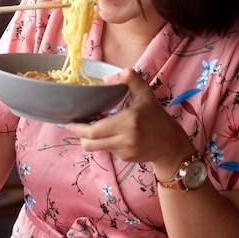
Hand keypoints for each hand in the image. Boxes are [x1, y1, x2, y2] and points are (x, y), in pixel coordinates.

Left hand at [64, 68, 193, 169]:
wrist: (171, 144)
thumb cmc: (156, 115)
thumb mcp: (145, 93)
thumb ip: (130, 78)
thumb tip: (107, 79)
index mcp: (128, 122)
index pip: (94, 131)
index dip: (77, 128)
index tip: (68, 121)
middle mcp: (125, 139)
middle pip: (90, 143)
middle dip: (78, 134)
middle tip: (73, 123)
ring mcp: (124, 152)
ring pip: (96, 148)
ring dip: (90, 138)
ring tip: (91, 124)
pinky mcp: (125, 159)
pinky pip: (108, 150)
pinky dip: (104, 141)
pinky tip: (109, 132)